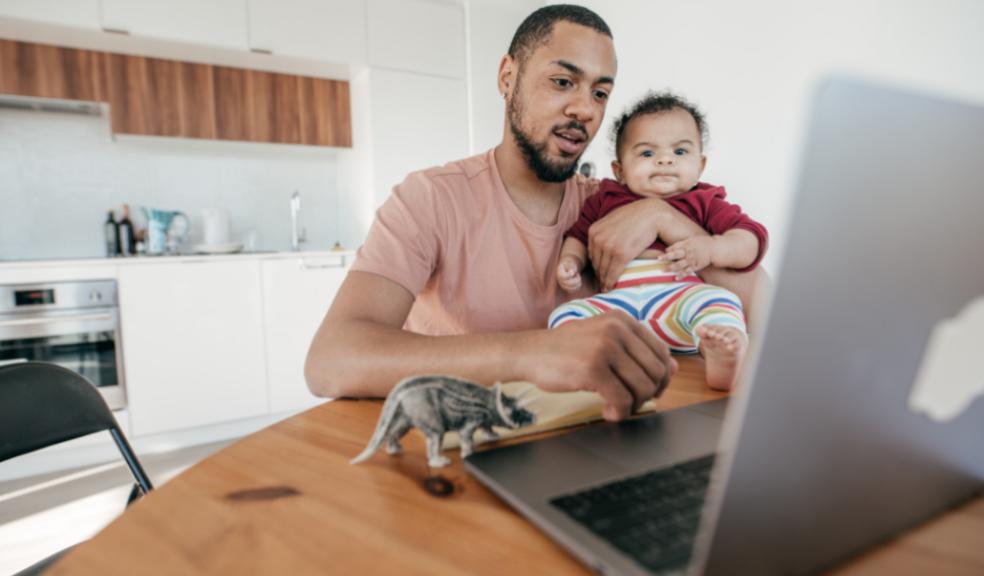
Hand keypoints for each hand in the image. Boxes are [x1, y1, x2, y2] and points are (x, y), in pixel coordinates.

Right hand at [530, 312, 676, 420]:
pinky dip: (619, 413)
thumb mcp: (604, 340)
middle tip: (630, 403)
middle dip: (648, 395)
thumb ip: (637, 351)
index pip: (661, 353)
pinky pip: (622, 399)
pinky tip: (607, 413)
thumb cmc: (567, 350)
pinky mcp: (593, 368)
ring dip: (633, 406)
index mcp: (623, 320)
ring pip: (642, 387)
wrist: (530, 353)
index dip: (661, 378)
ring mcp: (605, 347)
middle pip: (655, 372)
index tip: (648, 392)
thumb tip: (674, 368)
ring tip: (617, 409)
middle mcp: (617, 330)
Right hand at [556, 257, 582, 292]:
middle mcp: (560, 281)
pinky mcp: (567, 289)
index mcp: (559, 273)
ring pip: (571, 288)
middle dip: (576, 279)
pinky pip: (572, 291)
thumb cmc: (569, 265)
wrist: (567, 268)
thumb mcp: (571, 264)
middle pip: (569, 283)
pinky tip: (578, 282)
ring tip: (578, 278)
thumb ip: (572, 268)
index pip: (564, 277)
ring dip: (578, 283)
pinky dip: (577, 287)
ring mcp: (563, 286)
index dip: (570, 275)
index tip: (574, 272)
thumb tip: (572, 273)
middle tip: (578, 274)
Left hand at [588, 200, 665, 291]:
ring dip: (604, 281)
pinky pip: (613, 273)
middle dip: (599, 275)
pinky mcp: (621, 254)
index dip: (596, 266)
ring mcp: (609, 246)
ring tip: (606, 288)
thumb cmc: (635, 217)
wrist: (652, 214)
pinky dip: (611, 282)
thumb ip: (604, 232)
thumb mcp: (613, 221)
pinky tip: (610, 287)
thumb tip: (601, 244)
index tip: (599, 274)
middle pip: (596, 264)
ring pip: (603, 270)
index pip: (592, 255)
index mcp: (594, 231)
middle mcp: (598, 238)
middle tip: (602, 284)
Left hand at [660, 236, 714, 278]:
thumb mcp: (690, 240)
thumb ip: (678, 244)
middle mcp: (688, 252)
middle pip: (676, 255)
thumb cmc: (701, 243)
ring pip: (680, 264)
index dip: (667, 252)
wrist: (715, 248)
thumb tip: (666, 249)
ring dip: (672, 267)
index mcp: (687, 245)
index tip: (659, 255)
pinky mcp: (696, 266)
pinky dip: (682, 275)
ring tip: (663, 271)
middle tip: (658, 259)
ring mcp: (692, 260)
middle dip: (667, 257)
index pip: (675, 248)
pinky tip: (675, 278)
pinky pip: (688, 271)